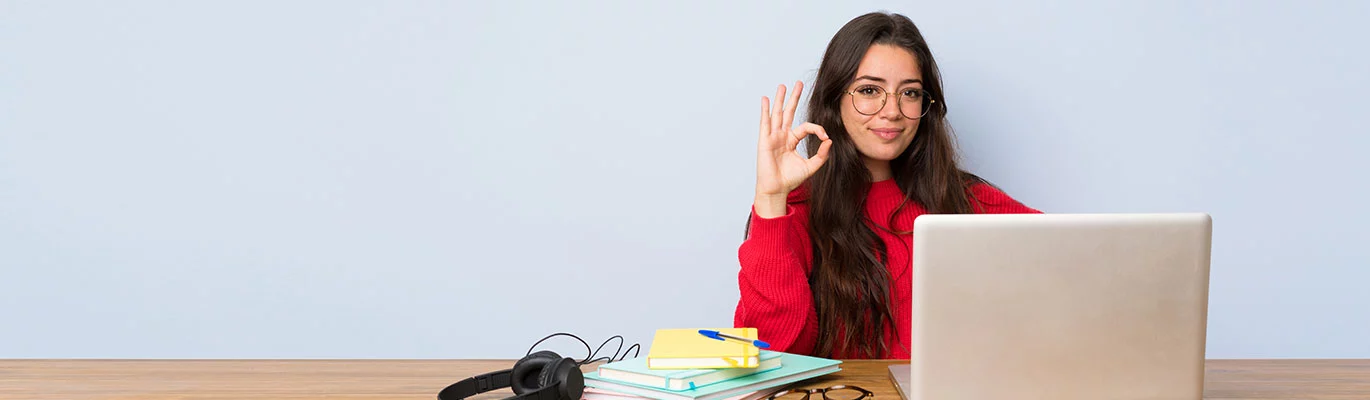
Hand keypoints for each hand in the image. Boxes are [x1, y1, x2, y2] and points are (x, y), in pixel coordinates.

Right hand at [754, 81, 831, 216]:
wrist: (777, 189)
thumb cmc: (791, 180)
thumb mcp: (811, 166)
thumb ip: (821, 154)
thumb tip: (829, 140)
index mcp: (792, 141)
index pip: (805, 126)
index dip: (817, 128)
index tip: (825, 136)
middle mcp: (782, 136)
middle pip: (789, 113)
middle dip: (794, 98)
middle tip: (798, 84)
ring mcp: (773, 137)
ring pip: (778, 114)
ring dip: (780, 99)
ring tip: (783, 86)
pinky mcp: (765, 140)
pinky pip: (765, 123)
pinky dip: (765, 110)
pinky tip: (765, 99)